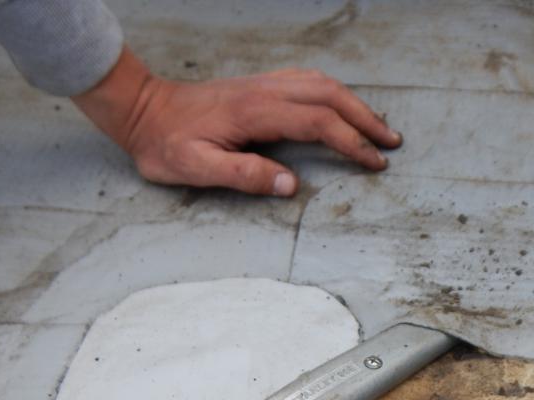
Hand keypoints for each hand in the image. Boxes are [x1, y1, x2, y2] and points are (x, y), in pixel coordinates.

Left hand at [72, 47, 401, 195]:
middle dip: (366, 119)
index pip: (319, 122)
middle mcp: (265, 91)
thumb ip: (244, 175)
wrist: (142, 110)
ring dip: (354, 103)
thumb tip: (291, 184)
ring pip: (322, 84)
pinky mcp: (258, 86)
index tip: (373, 163)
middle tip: (391, 144)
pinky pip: (307, 81)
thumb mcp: (197, 168)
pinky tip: (340, 105)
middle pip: (330, 96)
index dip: (351, 143)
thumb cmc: (165, 144)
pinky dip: (334, 92)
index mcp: (256, 112)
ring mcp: (263, 84)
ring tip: (376, 126)